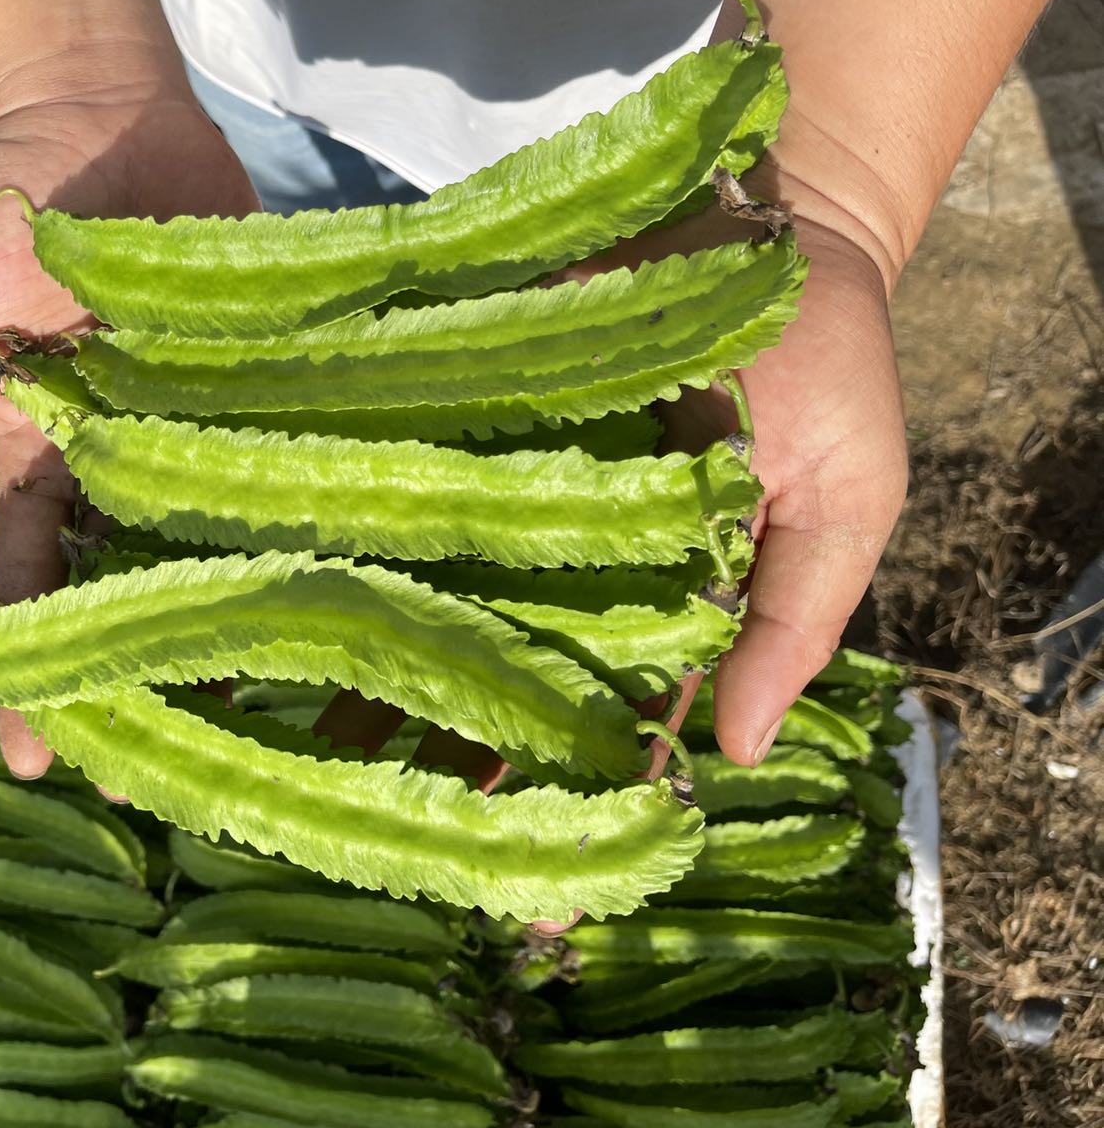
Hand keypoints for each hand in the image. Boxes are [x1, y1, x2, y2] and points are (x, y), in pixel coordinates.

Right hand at [0, 68, 257, 776]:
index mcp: (38, 453)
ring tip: (242, 715)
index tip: (34, 759)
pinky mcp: (265, 377)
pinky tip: (323, 590)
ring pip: (213, 538)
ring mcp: (199, 422)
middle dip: (134, 673)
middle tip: (152, 780)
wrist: (93, 107)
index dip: (31, 666)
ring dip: (220, 618)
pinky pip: (280, 455)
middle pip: (131, 582)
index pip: (31, 579)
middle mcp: (124, 456)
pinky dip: (295, 515)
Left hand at [311, 204, 906, 792]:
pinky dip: (347, 529)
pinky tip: (280, 584)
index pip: (604, 729)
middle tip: (367, 850)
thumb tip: (731, 754)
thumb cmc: (826, 363)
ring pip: (428, 598)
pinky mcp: (460, 409)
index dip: (567, 813)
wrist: (762, 212)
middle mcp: (566, 563)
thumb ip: (791, 620)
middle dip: (435, 765)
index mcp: (659, 603)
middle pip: (492, 681)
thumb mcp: (847, 498)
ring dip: (365, 667)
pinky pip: (398, 481)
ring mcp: (504, 492)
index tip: (529, 914)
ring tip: (291, 754)